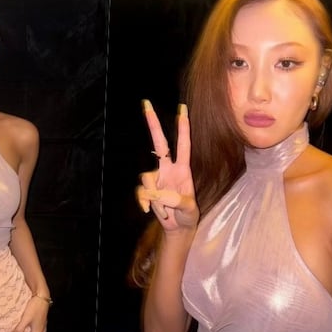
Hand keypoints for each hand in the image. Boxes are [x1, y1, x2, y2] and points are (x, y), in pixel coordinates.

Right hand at [136, 100, 198, 231]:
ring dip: (155, 197)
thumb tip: (161, 194)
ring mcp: (156, 178)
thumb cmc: (188, 216)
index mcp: (183, 169)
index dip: (182, 128)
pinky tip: (151, 212)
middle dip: (153, 124)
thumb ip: (178, 201)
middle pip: (159, 143)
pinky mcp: (147, 190)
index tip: (182, 109)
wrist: (177, 228)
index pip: (183, 144)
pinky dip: (146, 203)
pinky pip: (141, 192)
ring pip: (146, 177)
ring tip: (166, 211)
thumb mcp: (190, 210)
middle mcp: (168, 169)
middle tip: (147, 103)